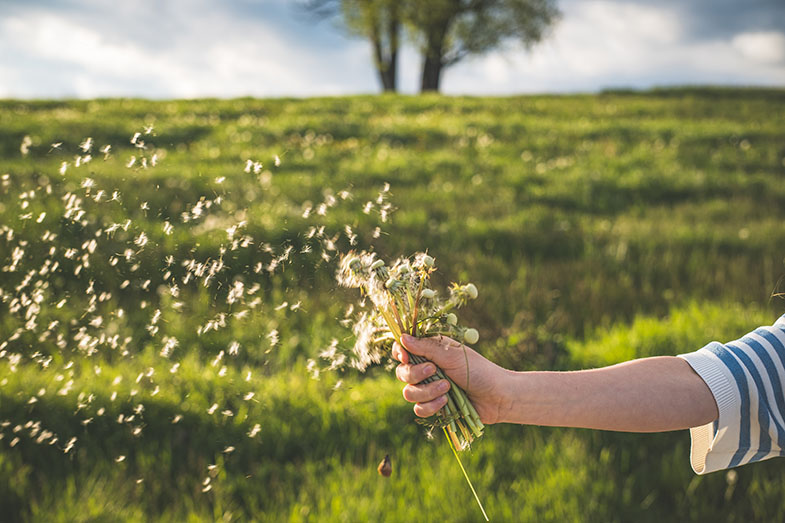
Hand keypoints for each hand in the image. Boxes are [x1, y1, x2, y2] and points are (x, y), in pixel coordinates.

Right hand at [392, 334, 509, 423]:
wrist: (497, 397)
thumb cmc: (478, 370)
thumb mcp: (451, 355)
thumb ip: (425, 348)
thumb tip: (403, 338)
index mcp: (430, 352)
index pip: (403, 349)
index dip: (399, 353)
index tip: (405, 357)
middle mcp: (426, 369)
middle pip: (402, 372)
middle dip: (415, 374)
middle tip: (434, 370)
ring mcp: (429, 389)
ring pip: (409, 393)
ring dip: (427, 391)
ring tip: (448, 388)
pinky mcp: (434, 406)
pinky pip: (419, 409)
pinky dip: (431, 406)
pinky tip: (446, 402)